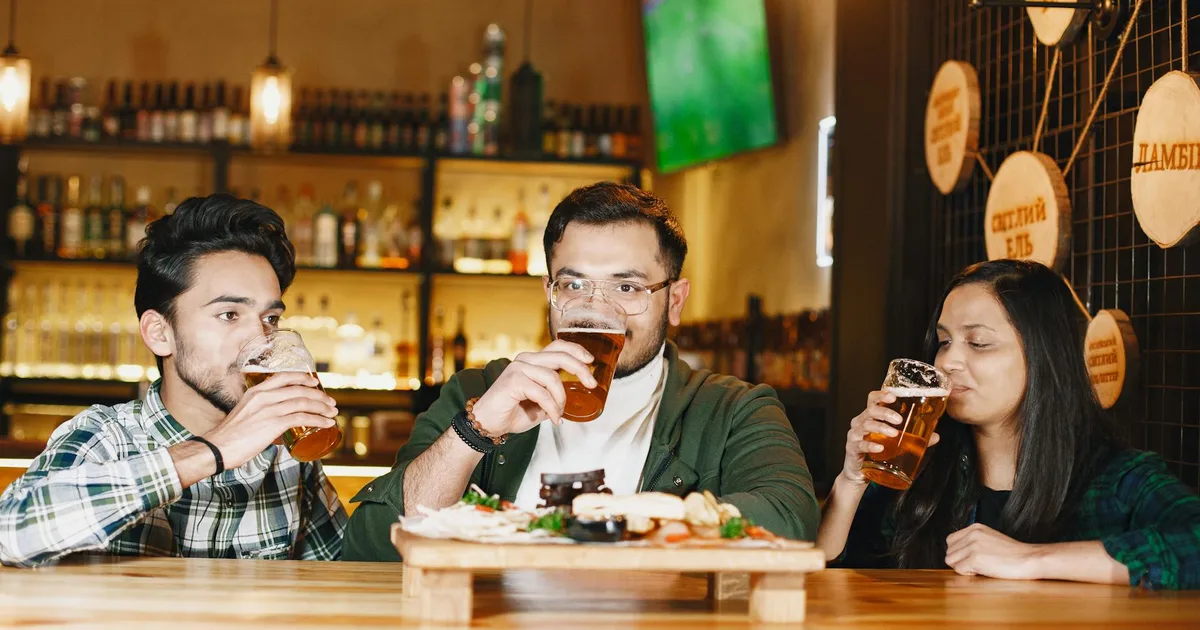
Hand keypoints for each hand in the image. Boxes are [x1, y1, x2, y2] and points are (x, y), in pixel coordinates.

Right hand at [203, 372, 337, 469]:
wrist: (217, 448)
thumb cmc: (229, 436)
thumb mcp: (245, 414)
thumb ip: (261, 413)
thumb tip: (277, 425)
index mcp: (255, 391)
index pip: (284, 376)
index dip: (303, 378)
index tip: (315, 382)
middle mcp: (263, 396)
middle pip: (299, 389)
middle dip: (319, 395)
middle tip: (330, 402)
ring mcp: (269, 409)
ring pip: (304, 402)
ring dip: (322, 408)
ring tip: (332, 413)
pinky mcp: (273, 424)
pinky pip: (302, 418)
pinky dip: (318, 420)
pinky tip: (326, 424)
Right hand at [471, 340, 596, 435]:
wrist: (487, 424)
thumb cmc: (511, 413)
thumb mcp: (540, 403)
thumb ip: (554, 396)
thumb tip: (575, 399)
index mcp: (532, 361)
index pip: (557, 346)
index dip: (576, 350)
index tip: (590, 361)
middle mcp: (525, 360)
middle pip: (560, 355)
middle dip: (580, 369)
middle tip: (591, 384)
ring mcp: (518, 368)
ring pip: (552, 378)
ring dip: (561, 400)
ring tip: (559, 414)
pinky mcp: (513, 380)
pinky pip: (542, 393)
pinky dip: (552, 408)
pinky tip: (554, 419)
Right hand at [841, 390, 939, 485]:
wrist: (860, 473)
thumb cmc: (877, 452)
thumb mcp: (895, 443)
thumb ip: (914, 438)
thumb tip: (936, 436)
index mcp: (870, 417)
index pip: (872, 399)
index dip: (881, 395)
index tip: (893, 396)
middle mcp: (860, 423)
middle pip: (870, 410)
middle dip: (885, 413)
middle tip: (899, 420)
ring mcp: (855, 435)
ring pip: (866, 425)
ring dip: (881, 427)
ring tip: (894, 434)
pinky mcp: (852, 449)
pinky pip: (860, 444)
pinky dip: (870, 445)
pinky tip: (880, 448)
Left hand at [945, 523, 1044, 579]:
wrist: (1029, 559)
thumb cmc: (1013, 553)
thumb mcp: (990, 538)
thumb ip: (973, 541)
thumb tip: (957, 552)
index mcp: (974, 528)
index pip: (950, 541)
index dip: (959, 552)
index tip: (972, 558)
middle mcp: (971, 534)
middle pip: (949, 551)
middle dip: (959, 561)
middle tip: (977, 565)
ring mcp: (973, 546)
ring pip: (950, 561)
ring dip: (963, 567)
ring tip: (980, 567)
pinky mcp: (975, 559)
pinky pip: (959, 570)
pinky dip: (968, 574)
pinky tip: (983, 571)